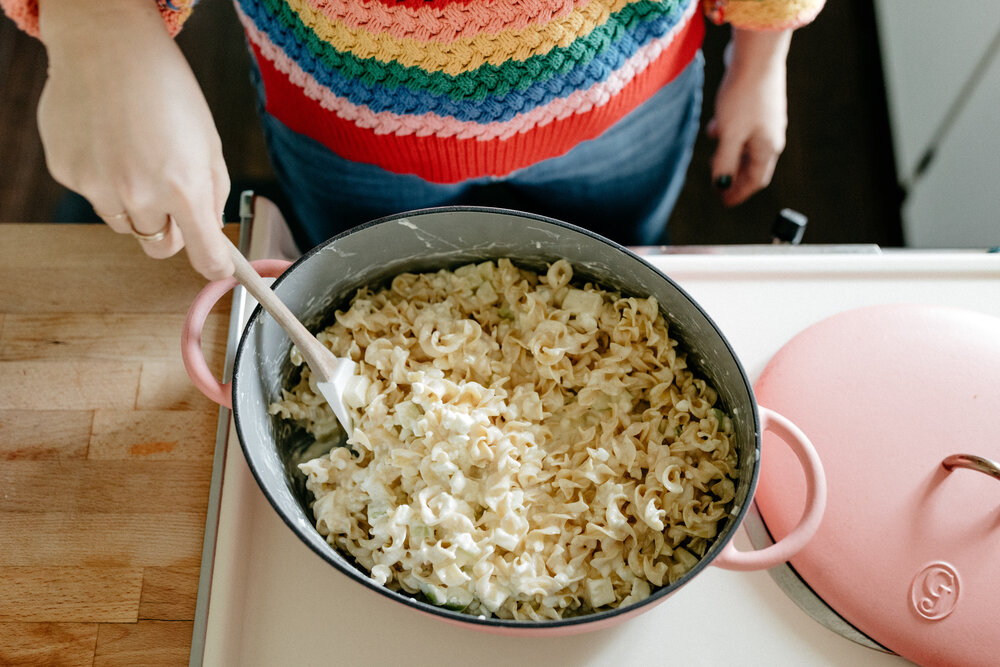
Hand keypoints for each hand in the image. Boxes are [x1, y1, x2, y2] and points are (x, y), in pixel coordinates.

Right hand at [36, 0, 232, 278]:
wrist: (108, 45)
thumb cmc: (166, 89)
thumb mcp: (209, 142)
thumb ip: (212, 192)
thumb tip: (210, 231)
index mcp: (184, 187)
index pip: (204, 254)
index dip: (215, 265)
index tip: (219, 268)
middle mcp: (139, 193)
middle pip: (160, 246)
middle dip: (171, 231)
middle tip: (172, 197)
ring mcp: (98, 186)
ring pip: (125, 225)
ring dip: (135, 205)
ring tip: (136, 156)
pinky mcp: (67, 173)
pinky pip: (93, 196)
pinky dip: (102, 179)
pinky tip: (108, 141)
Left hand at [708, 29, 791, 206]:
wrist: (757, 56)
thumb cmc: (744, 96)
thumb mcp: (730, 134)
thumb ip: (725, 161)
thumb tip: (720, 184)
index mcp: (767, 147)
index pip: (755, 180)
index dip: (739, 193)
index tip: (724, 202)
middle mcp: (771, 135)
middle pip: (753, 165)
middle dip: (735, 177)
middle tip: (718, 187)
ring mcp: (766, 119)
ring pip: (747, 146)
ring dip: (731, 156)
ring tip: (713, 161)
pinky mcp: (757, 104)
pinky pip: (743, 128)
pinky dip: (730, 135)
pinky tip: (714, 130)